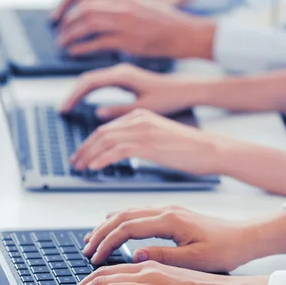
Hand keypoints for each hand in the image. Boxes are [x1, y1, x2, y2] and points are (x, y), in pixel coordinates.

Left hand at [56, 0, 215, 58]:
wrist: (185, 34)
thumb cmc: (167, 23)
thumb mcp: (143, 6)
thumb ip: (123, 8)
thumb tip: (103, 15)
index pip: (91, 0)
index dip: (74, 10)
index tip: (66, 19)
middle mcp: (123, 8)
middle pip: (85, 11)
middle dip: (69, 23)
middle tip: (61, 33)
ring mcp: (126, 24)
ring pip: (88, 26)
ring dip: (71, 35)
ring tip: (63, 44)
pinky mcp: (128, 42)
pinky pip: (98, 44)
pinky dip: (82, 48)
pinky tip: (75, 51)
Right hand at [60, 64, 205, 118]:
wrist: (187, 88)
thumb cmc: (170, 97)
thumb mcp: (144, 108)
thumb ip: (119, 110)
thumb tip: (97, 113)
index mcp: (123, 75)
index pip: (88, 82)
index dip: (73, 96)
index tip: (64, 109)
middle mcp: (120, 71)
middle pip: (87, 79)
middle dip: (72, 95)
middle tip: (61, 110)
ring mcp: (122, 73)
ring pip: (93, 79)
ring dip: (79, 92)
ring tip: (68, 107)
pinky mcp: (126, 78)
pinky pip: (101, 82)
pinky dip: (89, 91)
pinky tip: (85, 101)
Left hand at [70, 108, 226, 174]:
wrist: (210, 150)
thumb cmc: (189, 150)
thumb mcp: (159, 140)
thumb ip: (140, 141)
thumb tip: (124, 151)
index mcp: (141, 115)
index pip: (107, 128)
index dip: (90, 143)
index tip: (82, 155)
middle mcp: (139, 118)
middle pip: (101, 132)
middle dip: (85, 149)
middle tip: (75, 163)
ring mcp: (143, 129)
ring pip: (105, 140)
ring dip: (89, 155)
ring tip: (80, 168)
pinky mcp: (148, 143)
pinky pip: (117, 150)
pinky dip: (102, 159)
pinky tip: (94, 168)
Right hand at [81, 205, 254, 271]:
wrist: (244, 236)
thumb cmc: (224, 249)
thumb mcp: (195, 259)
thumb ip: (164, 257)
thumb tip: (135, 256)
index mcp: (169, 220)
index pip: (127, 227)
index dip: (107, 241)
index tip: (94, 256)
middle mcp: (165, 210)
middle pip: (122, 216)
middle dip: (100, 232)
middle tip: (85, 248)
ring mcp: (167, 210)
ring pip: (128, 212)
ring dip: (108, 225)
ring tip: (92, 238)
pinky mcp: (171, 214)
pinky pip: (138, 213)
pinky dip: (120, 220)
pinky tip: (114, 225)